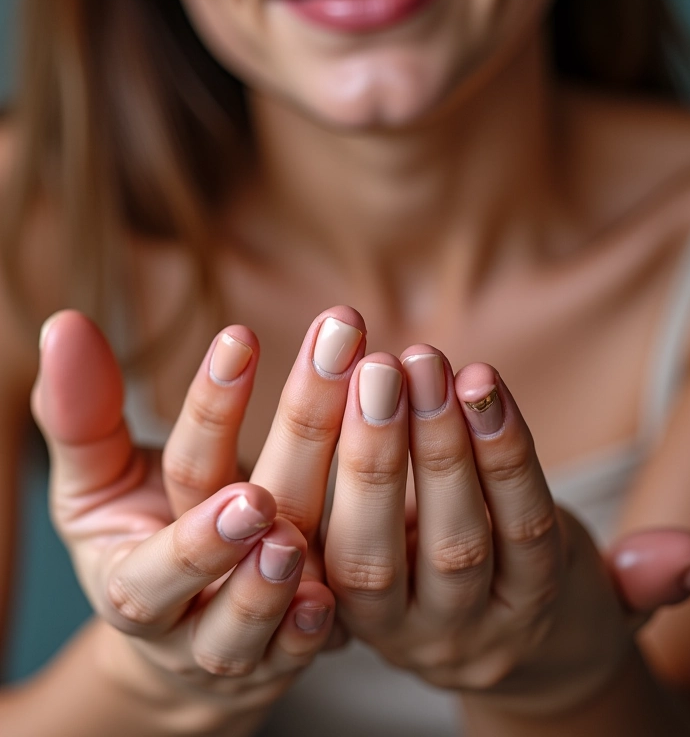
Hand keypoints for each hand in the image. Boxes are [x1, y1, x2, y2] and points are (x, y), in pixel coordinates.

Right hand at [32, 307, 365, 730]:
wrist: (181, 635)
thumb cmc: (144, 542)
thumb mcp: (101, 484)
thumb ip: (84, 416)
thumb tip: (66, 325)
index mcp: (132, 563)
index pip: (177, 479)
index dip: (209, 411)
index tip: (242, 341)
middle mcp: (183, 610)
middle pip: (220, 548)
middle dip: (244, 504)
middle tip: (271, 467)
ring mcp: (236, 643)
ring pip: (250, 618)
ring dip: (270, 581)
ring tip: (287, 539)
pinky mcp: (283, 658)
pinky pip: (299, 651)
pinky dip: (313, 629)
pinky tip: (328, 602)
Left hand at [323, 345, 689, 713]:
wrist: (495, 660)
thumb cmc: (544, 590)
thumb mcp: (605, 593)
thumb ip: (647, 576)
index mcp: (526, 614)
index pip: (522, 531)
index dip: (504, 453)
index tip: (482, 375)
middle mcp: (460, 631)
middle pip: (450, 543)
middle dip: (433, 447)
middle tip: (410, 360)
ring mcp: (394, 631)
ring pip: (377, 552)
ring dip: (374, 458)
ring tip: (369, 372)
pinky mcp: (345, 619)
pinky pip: (331, 554)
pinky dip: (327, 485)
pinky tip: (324, 407)